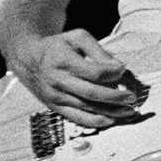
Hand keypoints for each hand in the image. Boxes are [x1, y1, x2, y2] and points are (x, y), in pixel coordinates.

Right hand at [8, 29, 141, 128]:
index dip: (113, 73)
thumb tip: (119, 66)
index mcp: (63, 61)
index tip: (124, 69)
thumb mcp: (76, 38)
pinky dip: (96, 122)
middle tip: (133, 97)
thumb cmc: (57, 47)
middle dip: (117, 97)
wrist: (27, 59)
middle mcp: (59, 81)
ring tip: (130, 111)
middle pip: (93, 93)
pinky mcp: (56, 107)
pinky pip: (78, 118)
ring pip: (88, 108)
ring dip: (112, 112)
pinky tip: (112, 120)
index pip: (95, 73)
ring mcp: (56, 97)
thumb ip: (98, 50)